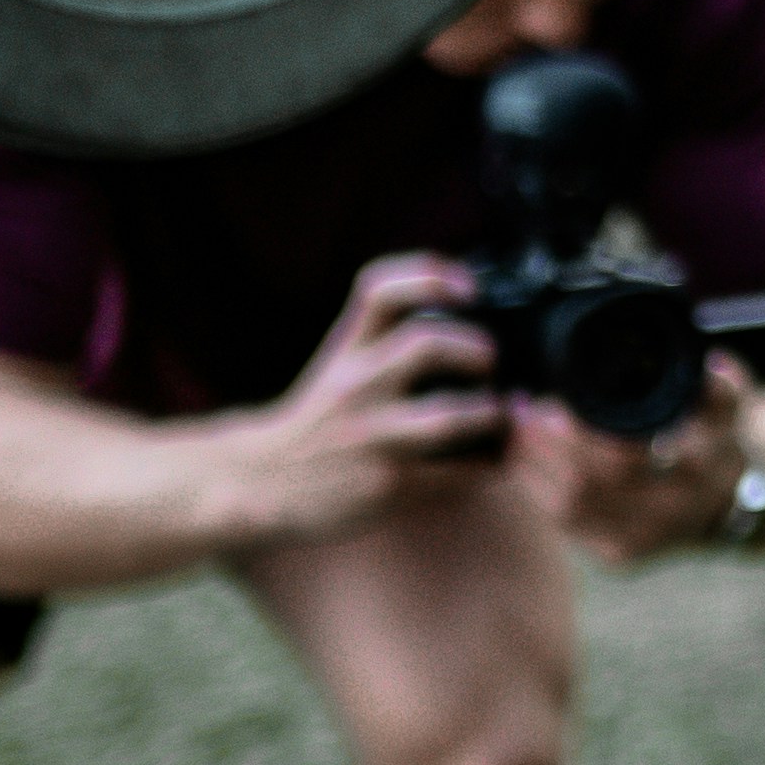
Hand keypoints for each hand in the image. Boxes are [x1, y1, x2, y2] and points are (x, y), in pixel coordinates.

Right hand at [251, 250, 503, 530]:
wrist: (266, 483)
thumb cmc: (320, 421)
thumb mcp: (340, 366)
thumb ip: (385, 341)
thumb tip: (464, 311)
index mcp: (348, 351)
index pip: (380, 292)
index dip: (430, 277)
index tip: (468, 287)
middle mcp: (357, 387)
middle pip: (425, 345)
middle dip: (474, 348)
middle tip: (491, 361)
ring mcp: (372, 438)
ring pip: (447, 418)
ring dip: (488, 413)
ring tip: (498, 414)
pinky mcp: (388, 487)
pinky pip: (454, 475)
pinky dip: (484, 467)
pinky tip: (491, 460)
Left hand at [511, 352, 754, 569]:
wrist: (726, 506)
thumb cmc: (718, 443)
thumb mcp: (731, 411)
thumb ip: (721, 390)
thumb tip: (712, 366)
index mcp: (697, 479)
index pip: (625, 462)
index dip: (578, 435)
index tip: (551, 402)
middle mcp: (667, 519)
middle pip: (584, 488)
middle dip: (542, 445)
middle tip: (522, 406)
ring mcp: (639, 543)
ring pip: (566, 508)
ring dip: (531, 465)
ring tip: (517, 426)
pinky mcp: (616, 557)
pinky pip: (562, 524)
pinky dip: (536, 488)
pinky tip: (522, 457)